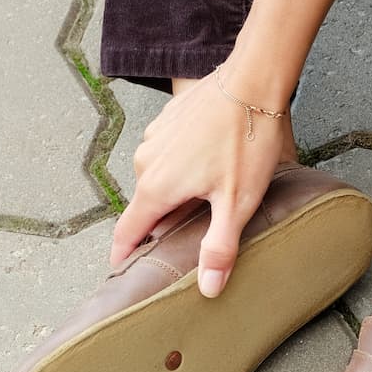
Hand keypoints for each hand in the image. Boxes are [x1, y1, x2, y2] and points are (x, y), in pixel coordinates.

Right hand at [109, 69, 289, 296]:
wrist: (251, 81)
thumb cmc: (245, 142)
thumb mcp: (237, 203)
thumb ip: (219, 247)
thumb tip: (208, 289)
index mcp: (156, 187)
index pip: (128, 231)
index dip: (124, 253)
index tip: (120, 269)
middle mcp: (145, 162)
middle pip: (148, 204)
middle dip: (164, 220)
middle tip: (189, 232)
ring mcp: (154, 137)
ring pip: (159, 176)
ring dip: (176, 189)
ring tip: (208, 195)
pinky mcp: (168, 120)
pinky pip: (168, 152)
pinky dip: (182, 164)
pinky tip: (210, 162)